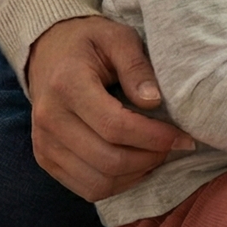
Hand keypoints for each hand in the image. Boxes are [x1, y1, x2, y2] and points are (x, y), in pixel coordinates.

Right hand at [26, 15, 196, 201]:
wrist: (48, 51)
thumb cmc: (90, 42)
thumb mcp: (118, 38)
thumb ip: (137, 67)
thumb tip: (154, 101)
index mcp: (67, 84)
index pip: (115, 126)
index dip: (155, 137)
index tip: (182, 135)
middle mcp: (49, 119)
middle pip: (108, 160)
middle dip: (150, 158)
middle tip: (174, 145)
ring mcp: (44, 144)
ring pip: (98, 183)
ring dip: (136, 174)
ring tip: (157, 154)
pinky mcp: (45, 160)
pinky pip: (87, 189)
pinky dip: (118, 184)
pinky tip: (136, 164)